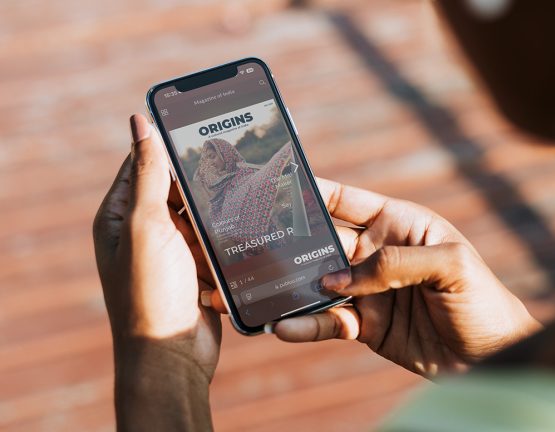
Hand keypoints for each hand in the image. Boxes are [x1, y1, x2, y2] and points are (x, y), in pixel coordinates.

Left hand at [93, 114, 219, 429]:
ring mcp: (171, 252)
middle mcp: (143, 231)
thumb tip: (139, 121)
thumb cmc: (151, 293)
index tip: (201, 127)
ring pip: (202, 214)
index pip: (142, 164)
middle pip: (178, 189)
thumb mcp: (147, 226)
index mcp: (119, 216)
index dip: (168, 145)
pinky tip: (251, 223)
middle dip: (204, 180)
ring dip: (220, 209)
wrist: (172, 355)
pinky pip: (215, 240)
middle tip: (237, 160)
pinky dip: (229, 234)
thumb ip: (148, 174)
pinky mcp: (196, 269)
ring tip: (249, 190)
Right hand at [207, 180, 541, 376]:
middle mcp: (377, 252)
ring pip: (316, 283)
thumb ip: (395, 264)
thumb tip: (338, 279)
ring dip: (286, 286)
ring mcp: (368, 290)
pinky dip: (304, 324)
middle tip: (246, 241)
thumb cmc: (483, 300)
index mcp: (399, 223)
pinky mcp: (365, 326)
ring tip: (250, 289)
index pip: (346, 200)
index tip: (270, 183)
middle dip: (286, 240)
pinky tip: (283, 326)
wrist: (493, 358)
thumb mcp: (451, 266)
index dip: (310, 190)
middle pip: (321, 241)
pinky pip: (327, 321)